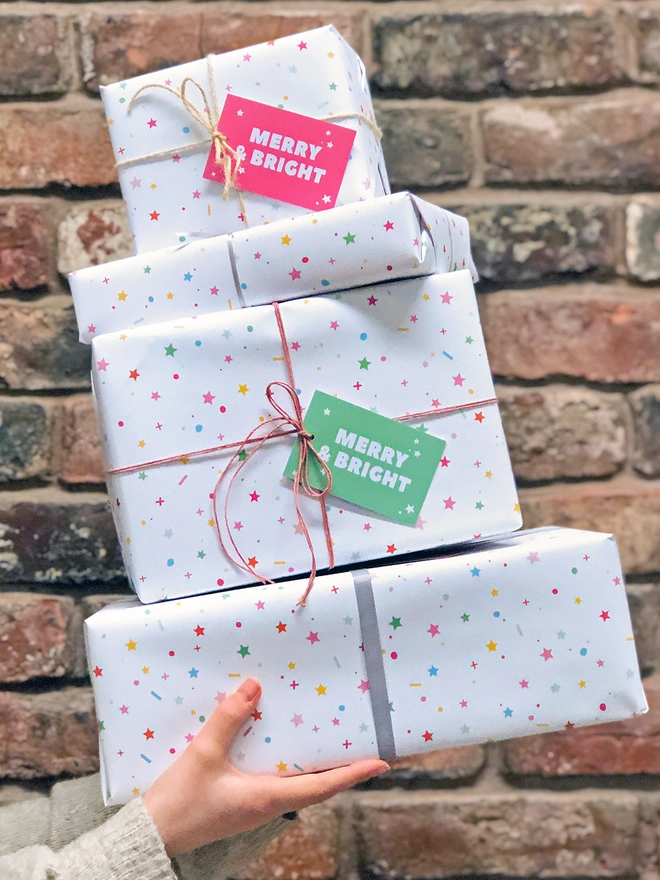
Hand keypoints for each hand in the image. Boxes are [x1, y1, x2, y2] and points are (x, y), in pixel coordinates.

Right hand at [143, 678, 388, 856]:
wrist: (151, 835)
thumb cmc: (179, 802)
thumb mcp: (203, 754)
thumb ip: (229, 719)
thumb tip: (255, 686)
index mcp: (267, 797)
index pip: (322, 786)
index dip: (353, 774)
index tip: (381, 763)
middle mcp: (268, 803)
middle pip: (315, 784)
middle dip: (340, 765)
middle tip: (360, 740)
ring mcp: (254, 804)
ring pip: (295, 782)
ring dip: (314, 764)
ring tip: (329, 737)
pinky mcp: (240, 800)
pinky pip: (274, 779)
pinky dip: (287, 762)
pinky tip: (280, 742)